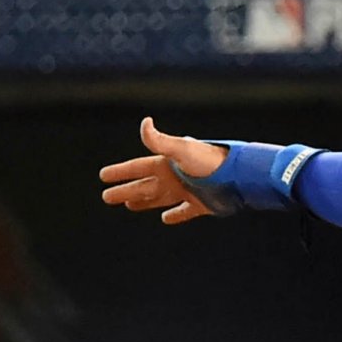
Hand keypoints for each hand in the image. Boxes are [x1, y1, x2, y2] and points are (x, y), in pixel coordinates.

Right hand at [99, 118, 229, 225]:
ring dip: (143, 202)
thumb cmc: (210, 160)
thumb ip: (160, 141)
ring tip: (129, 206)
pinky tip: (165, 219)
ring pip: (158, 198)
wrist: (238, 176)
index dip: (119, 172)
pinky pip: (182, 212)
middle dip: (125, 190)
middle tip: (107, 197)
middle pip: (143, 185)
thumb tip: (144, 123)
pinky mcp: (200, 204)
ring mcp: (187, 191)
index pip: (137, 168)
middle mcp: (174, 177)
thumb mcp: (182, 149)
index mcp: (166, 164)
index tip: (103, 176)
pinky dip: (173, 216)